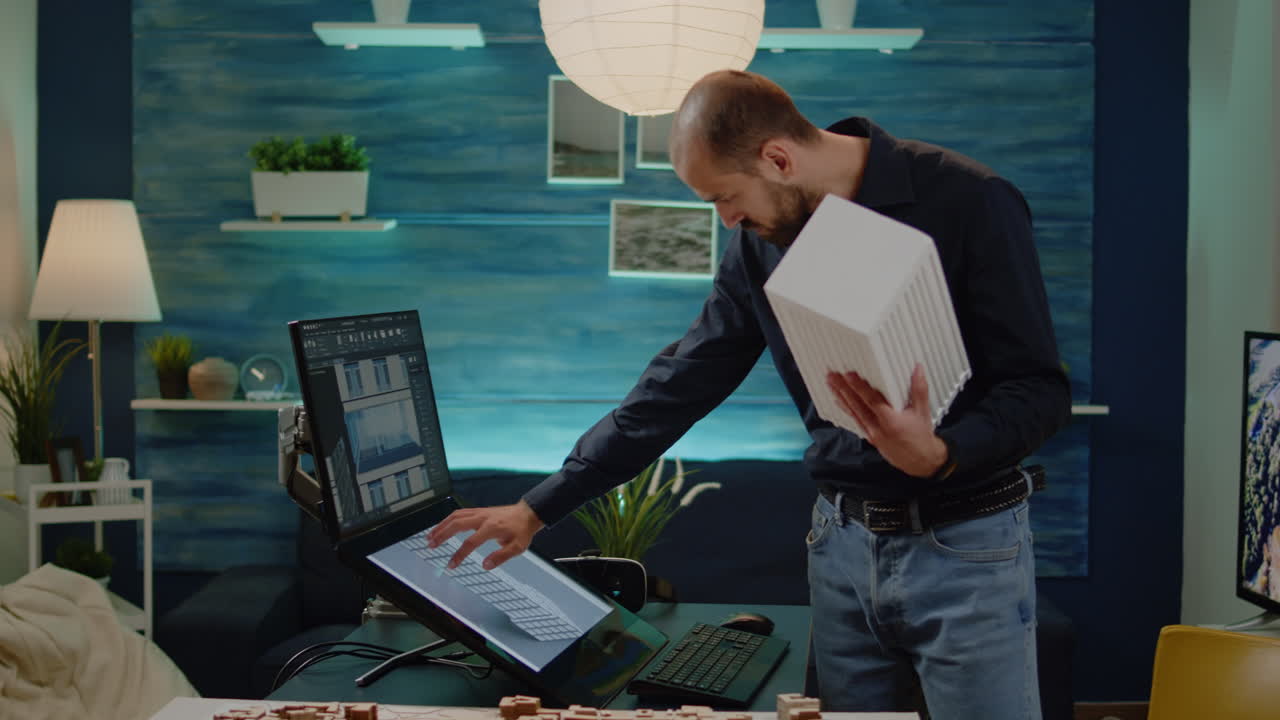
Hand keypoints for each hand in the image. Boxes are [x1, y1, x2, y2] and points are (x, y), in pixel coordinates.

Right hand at [426, 500, 544, 570]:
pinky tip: (441, 527)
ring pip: (455, 516)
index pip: (470, 542)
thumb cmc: (522, 531)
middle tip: (430, 545)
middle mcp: (483, 518)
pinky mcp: (478, 511)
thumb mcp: (517, 547)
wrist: (527, 514)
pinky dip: (447, 520)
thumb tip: (485, 565)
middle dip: (442, 534)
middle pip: (457, 524)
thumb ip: (501, 557)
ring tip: (430, 537)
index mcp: (492, 527)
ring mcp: (479, 513)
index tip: (451, 565)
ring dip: (441, 526)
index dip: (459, 555)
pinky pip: (459, 513)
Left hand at [826, 364, 947, 477]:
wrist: (920, 462)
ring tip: (831, 385)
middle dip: (843, 389)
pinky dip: (846, 410)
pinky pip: (855, 421)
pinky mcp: (870, 438)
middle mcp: (879, 429)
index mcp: (892, 422)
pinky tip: (839, 401)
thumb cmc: (921, 438)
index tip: (849, 376)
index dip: (859, 387)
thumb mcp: (923, 412)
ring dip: (841, 398)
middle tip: (833, 376)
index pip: (872, 401)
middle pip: (857, 406)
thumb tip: (918, 370)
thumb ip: (919, 389)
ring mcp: (872, 434)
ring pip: (853, 413)